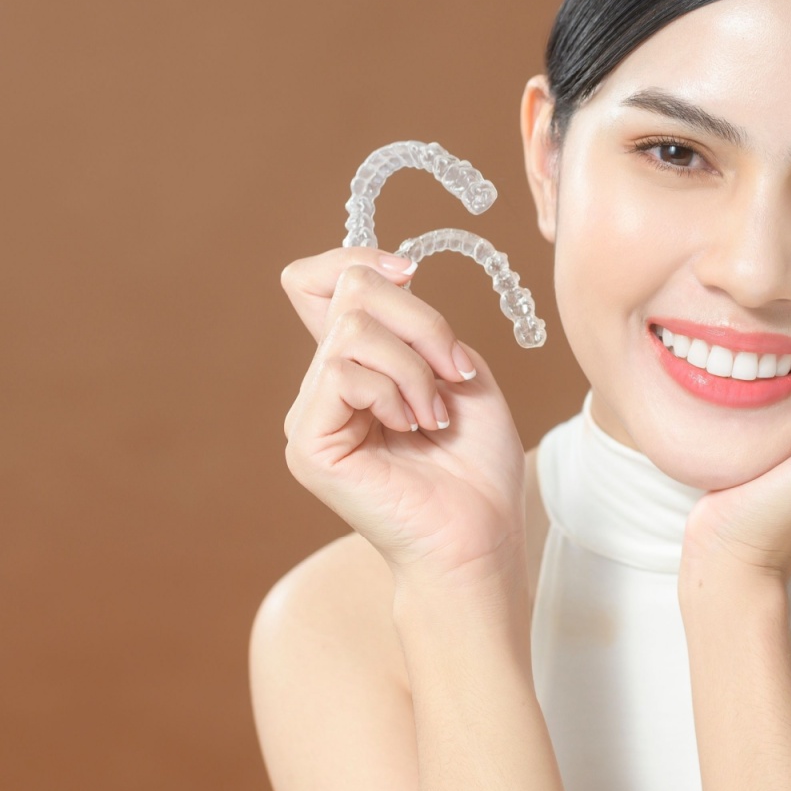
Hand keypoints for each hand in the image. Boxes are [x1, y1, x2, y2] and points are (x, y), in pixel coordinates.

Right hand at [279, 248, 528, 586]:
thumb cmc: (475, 463)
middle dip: (419, 318)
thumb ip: (417, 324)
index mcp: (355, 364)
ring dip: (415, 365)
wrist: (480, 532)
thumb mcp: (459, 369)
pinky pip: (342, 373)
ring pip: (352, 331)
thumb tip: (386, 277)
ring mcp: (311, 414)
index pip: (317, 281)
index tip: (409, 273)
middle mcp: (324, 384)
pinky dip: (393, 390)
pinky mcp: (309, 443)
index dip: (357, 258)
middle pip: (349, 290)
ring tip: (435, 413)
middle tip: (454, 371)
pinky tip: (412, 428)